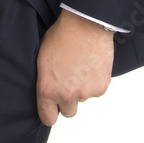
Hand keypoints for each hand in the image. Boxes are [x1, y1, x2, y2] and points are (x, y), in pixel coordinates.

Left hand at [36, 9, 113, 125]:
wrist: (85, 24)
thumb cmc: (61, 36)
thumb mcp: (42, 59)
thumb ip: (44, 81)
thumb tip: (46, 93)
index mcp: (48, 89)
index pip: (48, 118)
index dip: (50, 113)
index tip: (52, 109)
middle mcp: (66, 95)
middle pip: (68, 112)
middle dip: (67, 101)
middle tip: (68, 82)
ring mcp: (85, 93)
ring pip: (83, 99)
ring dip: (81, 89)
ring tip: (79, 66)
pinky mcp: (101, 87)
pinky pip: (95, 90)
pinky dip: (93, 81)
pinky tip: (90, 64)